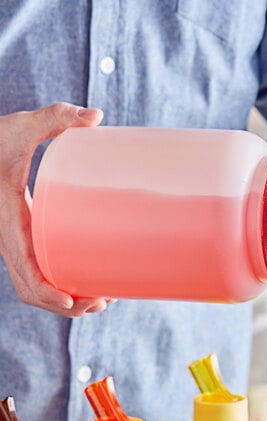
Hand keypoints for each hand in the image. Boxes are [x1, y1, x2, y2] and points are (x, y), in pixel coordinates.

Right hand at [0, 102, 113, 314]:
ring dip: (64, 298)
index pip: (23, 271)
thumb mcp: (17, 128)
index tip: (75, 302)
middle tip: (103, 300)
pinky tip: (86, 280)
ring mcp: (16, 241)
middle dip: (65, 304)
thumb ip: (53, 118)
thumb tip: (96, 116)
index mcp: (7, 223)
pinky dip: (58, 283)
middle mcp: (9, 239)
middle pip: (32, 289)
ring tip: (103, 297)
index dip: (47, 292)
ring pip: (34, 284)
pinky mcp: (24, 237)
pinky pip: (38, 270)